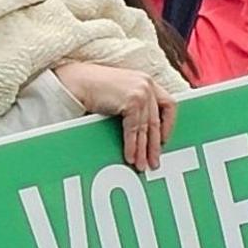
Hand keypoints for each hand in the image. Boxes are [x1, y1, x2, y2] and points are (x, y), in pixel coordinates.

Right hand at [54, 63, 176, 170]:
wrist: (78, 81)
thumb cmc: (94, 88)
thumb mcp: (121, 93)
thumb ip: (134, 104)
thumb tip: (141, 131)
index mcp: (147, 82)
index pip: (168, 105)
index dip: (168, 125)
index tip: (163, 141)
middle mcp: (147, 85)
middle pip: (156, 121)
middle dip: (154, 146)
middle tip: (154, 162)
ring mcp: (141, 92)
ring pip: (145, 129)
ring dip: (143, 150)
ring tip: (141, 165)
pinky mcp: (132, 101)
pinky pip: (134, 130)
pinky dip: (132, 146)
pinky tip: (130, 157)